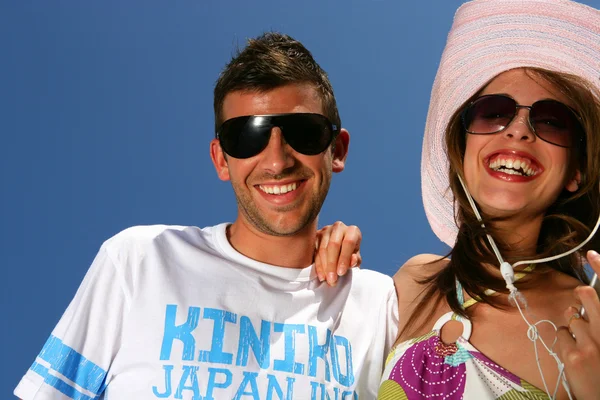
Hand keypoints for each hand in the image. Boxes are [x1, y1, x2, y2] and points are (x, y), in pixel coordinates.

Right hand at [314, 221, 361, 285]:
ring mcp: (326, 230)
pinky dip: (318, 266)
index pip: (348, 242)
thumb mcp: (356, 257)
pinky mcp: (316, 236)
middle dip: (332, 265)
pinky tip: (321, 276)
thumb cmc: (350, 253)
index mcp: (352, 231)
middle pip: (334, 245)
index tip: (341, 273)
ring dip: (324, 267)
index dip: (344, 258)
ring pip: (323, 249)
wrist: (341, 248)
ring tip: (327, 280)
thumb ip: (356, 260)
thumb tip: (352, 261)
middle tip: (332, 280)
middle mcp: (339, 227)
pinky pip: (315, 252)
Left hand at [556, 250, 599, 399]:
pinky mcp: (574, 355)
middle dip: (583, 295)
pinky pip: (562, 334)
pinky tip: (574, 354)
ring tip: (585, 346)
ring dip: (574, 329)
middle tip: (581, 298)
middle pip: (589, 297)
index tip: (592, 254)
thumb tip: (582, 304)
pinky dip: (565, 341)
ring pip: (572, 319)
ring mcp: (591, 344)